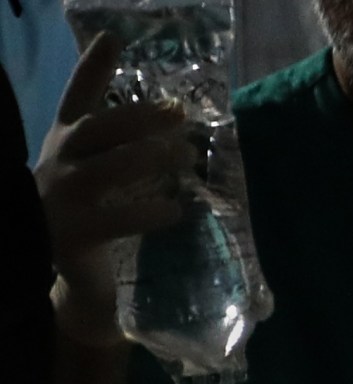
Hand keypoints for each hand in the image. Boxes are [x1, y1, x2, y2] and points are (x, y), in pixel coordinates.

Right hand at [36, 34, 193, 343]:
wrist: (68, 271)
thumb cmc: (90, 212)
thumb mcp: (100, 172)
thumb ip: (124, 146)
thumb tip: (176, 123)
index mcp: (65, 142)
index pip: (77, 98)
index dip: (93, 68)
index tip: (113, 37)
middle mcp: (59, 163)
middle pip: (97, 129)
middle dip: (138, 117)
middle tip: (179, 113)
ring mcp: (62, 198)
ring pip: (107, 168)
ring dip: (150, 159)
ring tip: (186, 157)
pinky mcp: (75, 233)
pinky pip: (116, 218)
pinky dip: (148, 212)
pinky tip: (174, 208)